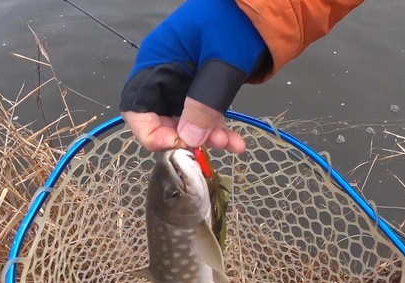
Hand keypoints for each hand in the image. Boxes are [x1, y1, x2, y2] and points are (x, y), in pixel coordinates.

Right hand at [119, 0, 270, 153]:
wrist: (268, 9)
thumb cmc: (236, 23)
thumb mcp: (222, 62)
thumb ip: (205, 100)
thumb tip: (188, 138)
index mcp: (157, 60)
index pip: (137, 106)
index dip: (149, 131)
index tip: (175, 144)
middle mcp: (167, 74)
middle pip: (161, 119)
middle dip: (183, 138)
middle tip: (205, 148)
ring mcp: (186, 82)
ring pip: (186, 122)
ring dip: (206, 137)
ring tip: (229, 143)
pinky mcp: (205, 88)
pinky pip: (205, 116)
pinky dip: (218, 130)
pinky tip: (236, 142)